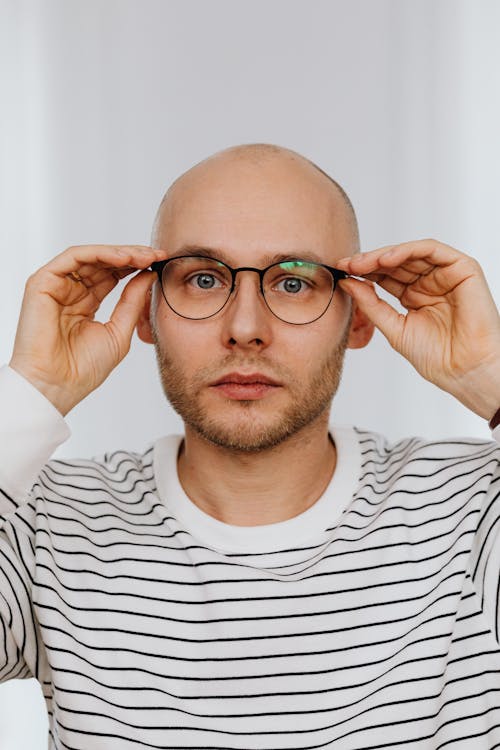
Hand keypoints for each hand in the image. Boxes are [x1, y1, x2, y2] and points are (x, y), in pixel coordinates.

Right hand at [9, 245, 165, 415]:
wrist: (58, 385)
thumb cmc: (83, 369)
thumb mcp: (119, 331)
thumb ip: (133, 302)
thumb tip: (149, 275)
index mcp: (86, 304)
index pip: (112, 276)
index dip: (136, 267)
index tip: (160, 262)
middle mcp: (70, 292)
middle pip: (103, 263)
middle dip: (132, 256)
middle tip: (156, 255)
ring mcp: (56, 286)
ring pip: (90, 256)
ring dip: (119, 252)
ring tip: (143, 256)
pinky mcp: (43, 282)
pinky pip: (74, 258)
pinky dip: (99, 254)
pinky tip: (123, 259)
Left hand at [336, 239, 499, 419]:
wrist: (464, 370)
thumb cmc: (436, 357)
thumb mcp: (394, 327)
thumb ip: (371, 304)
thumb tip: (348, 283)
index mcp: (413, 297)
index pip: (385, 276)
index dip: (362, 272)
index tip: (341, 271)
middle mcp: (429, 283)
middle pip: (395, 262)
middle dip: (369, 261)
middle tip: (347, 264)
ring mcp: (445, 275)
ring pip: (411, 253)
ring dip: (384, 254)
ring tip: (362, 262)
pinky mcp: (462, 268)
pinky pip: (432, 250)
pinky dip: (408, 250)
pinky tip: (386, 259)